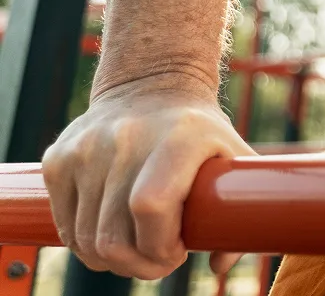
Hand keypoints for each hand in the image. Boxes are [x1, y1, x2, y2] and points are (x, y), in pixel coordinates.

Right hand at [41, 74, 254, 278]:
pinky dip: (85, 244)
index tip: (177, 252)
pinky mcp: (58, 159)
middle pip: (113, 236)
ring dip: (112, 259)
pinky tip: (112, 233)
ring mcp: (85, 148)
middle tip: (157, 259)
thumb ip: (242, 212)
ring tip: (137, 248)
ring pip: (85, 240)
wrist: (152, 85)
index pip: (151, 207)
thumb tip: (220, 264)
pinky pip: (66, 226)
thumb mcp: (233, 157)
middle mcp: (126, 139)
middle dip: (138, 264)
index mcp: (178, 137)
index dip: (161, 246)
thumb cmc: (200, 133)